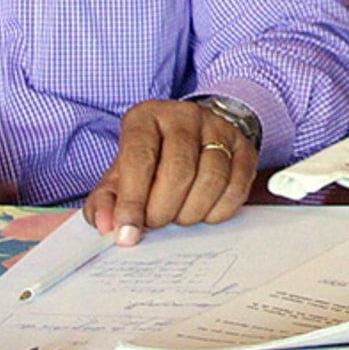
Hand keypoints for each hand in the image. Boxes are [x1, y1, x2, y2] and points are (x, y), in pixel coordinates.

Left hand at [83, 99, 257, 245]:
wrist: (190, 135)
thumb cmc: (150, 160)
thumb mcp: (120, 175)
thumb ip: (105, 201)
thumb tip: (105, 225)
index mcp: (145, 117)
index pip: (139, 159)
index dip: (132, 201)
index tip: (128, 234)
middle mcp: (184, 115)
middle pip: (179, 169)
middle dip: (164, 209)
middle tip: (157, 223)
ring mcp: (218, 128)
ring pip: (211, 177)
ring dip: (192, 211)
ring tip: (179, 217)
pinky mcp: (243, 146)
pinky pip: (237, 184)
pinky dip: (219, 210)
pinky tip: (204, 212)